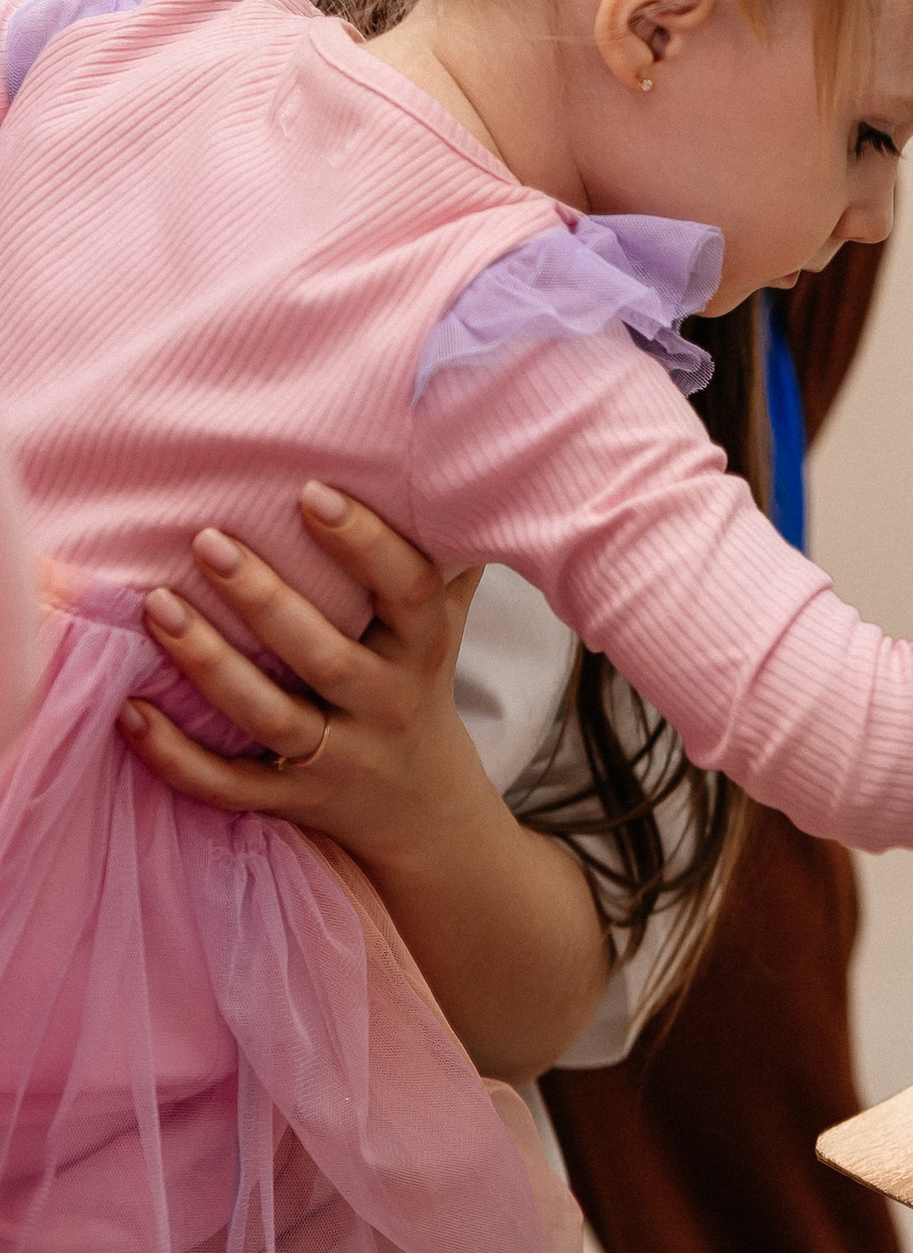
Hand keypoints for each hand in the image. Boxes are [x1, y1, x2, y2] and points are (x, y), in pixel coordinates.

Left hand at [121, 483, 491, 873]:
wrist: (422, 806)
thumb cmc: (415, 679)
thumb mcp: (442, 618)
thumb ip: (438, 548)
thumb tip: (443, 445)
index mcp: (422, 650)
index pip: (407, 594)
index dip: (365, 546)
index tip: (310, 493)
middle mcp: (385, 704)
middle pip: (326, 658)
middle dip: (265, 601)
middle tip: (206, 540)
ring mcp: (338, 758)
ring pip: (270, 718)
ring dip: (210, 664)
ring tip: (155, 607)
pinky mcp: (293, 800)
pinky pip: (232, 786)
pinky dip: (178, 758)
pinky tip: (130, 713)